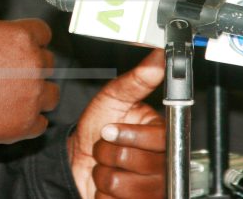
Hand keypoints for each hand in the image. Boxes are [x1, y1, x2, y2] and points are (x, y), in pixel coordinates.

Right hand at [0, 0, 57, 146]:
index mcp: (20, 38)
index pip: (39, 33)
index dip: (18, 35)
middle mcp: (33, 70)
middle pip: (46, 60)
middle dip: (26, 59)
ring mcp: (30, 102)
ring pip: (48, 90)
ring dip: (32, 87)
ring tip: (1, 86)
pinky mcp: (22, 129)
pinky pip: (41, 121)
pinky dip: (27, 115)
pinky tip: (3, 108)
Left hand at [68, 48, 165, 198]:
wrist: (79, 157)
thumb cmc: (98, 126)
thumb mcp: (113, 98)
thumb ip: (136, 80)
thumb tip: (158, 58)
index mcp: (162, 136)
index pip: (158, 140)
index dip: (129, 136)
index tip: (110, 129)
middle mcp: (164, 164)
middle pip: (138, 164)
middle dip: (108, 152)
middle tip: (105, 144)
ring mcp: (153, 189)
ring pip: (123, 185)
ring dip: (103, 172)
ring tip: (105, 163)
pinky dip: (101, 192)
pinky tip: (106, 184)